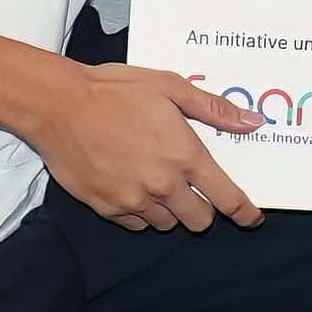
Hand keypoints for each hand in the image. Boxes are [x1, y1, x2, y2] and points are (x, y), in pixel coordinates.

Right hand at [31, 58, 264, 235]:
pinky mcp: (106, 208)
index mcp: (185, 155)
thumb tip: (252, 123)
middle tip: (195, 191)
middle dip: (203, 209)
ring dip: (171, 210)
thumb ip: (214, 110)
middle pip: (199, 220)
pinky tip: (134, 187)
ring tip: (159, 183)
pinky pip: (136, 223)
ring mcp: (133, 200)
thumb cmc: (115, 91)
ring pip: (167, 223)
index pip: (226, 198)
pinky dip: (141, 212)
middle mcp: (163, 184)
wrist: (58, 105)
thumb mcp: (171, 87)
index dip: (244, 212)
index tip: (251, 218)